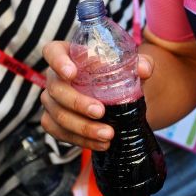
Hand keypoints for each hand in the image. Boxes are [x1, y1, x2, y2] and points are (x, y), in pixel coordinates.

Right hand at [40, 41, 154, 150]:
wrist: (116, 97)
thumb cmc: (118, 73)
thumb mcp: (131, 66)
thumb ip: (140, 63)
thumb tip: (144, 69)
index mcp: (68, 55)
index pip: (52, 52)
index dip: (58, 61)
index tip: (72, 73)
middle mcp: (54, 77)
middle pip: (56, 89)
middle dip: (78, 102)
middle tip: (101, 111)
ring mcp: (51, 101)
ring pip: (58, 115)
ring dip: (82, 127)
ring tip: (108, 134)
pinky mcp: (53, 122)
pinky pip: (60, 133)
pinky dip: (81, 140)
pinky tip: (101, 143)